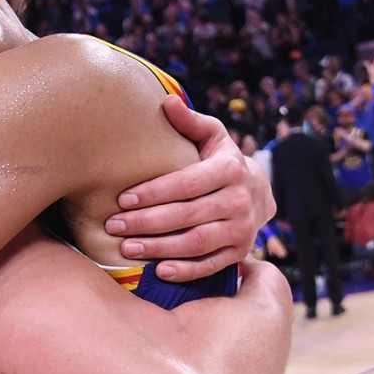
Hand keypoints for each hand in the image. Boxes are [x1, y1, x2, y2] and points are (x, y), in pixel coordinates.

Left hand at [105, 95, 274, 280]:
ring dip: (159, 248)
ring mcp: (241, 231)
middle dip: (146, 222)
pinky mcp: (238, 254)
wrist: (258, 193)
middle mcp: (239, 201)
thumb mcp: (212, 137)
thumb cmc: (221, 161)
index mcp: (230, 169)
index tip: (122, 198)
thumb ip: (189, 122)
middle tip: (114, 225)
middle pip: (186, 215)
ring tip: (127, 248)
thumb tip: (166, 102)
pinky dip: (185, 271)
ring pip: (196, 243)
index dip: (153, 192)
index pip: (186, 183)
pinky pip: (210, 266)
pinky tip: (158, 271)